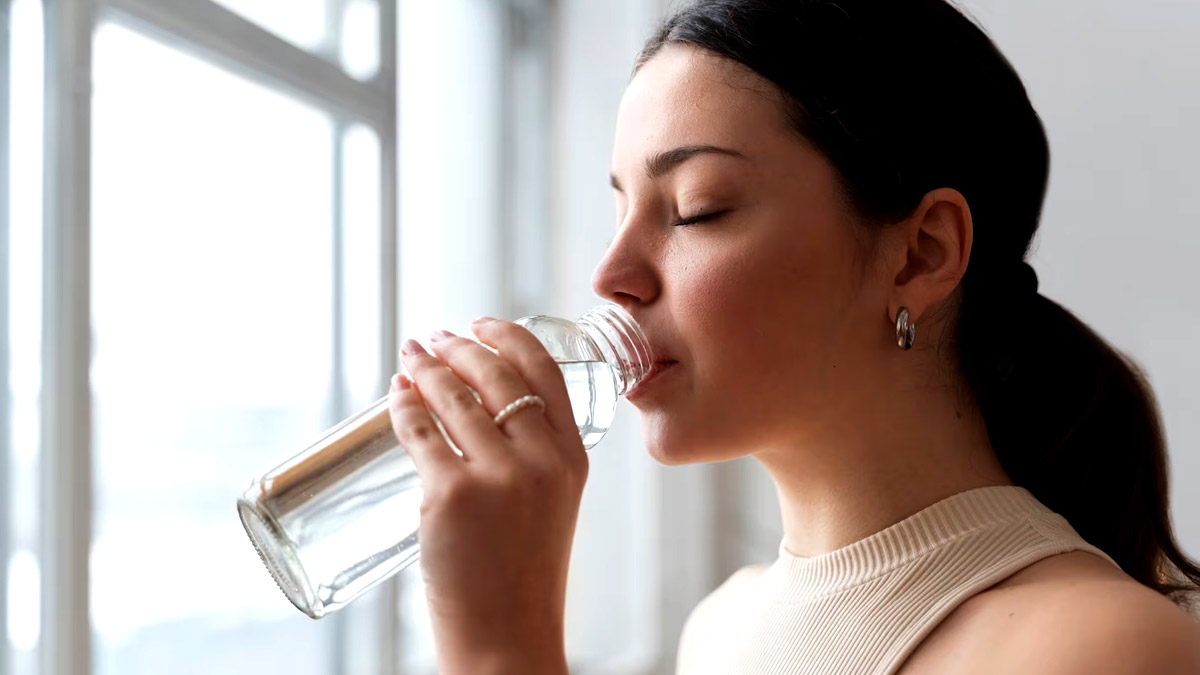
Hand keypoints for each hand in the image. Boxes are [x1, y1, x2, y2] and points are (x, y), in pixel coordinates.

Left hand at [387, 317, 585, 674]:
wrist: (509, 636)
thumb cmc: (524, 576)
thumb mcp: (552, 505)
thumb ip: (533, 458)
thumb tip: (476, 410)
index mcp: (573, 458)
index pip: (545, 372)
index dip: (509, 338)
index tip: (482, 324)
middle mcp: (541, 460)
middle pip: (496, 375)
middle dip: (459, 347)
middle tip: (435, 338)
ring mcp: (497, 476)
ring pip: (454, 398)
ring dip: (426, 369)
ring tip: (410, 358)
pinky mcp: (451, 496)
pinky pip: (419, 432)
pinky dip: (402, 406)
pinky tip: (395, 395)